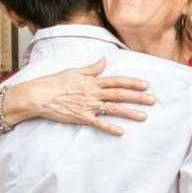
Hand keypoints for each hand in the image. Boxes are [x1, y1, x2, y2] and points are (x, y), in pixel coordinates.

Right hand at [17, 57, 154, 135]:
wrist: (38, 95)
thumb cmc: (54, 82)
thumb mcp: (74, 71)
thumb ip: (92, 68)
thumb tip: (104, 60)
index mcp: (92, 81)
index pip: (117, 81)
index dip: (132, 82)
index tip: (146, 85)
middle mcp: (93, 92)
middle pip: (120, 94)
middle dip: (138, 97)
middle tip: (153, 100)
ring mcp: (88, 105)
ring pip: (113, 109)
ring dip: (130, 113)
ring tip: (144, 116)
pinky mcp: (81, 117)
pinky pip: (98, 123)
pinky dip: (109, 128)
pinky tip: (121, 132)